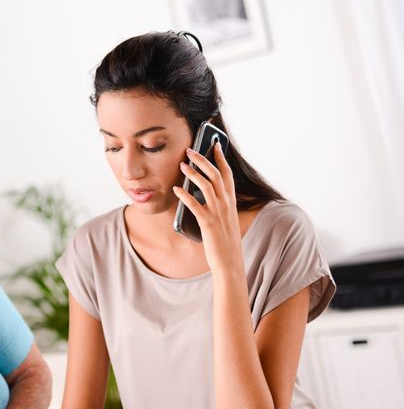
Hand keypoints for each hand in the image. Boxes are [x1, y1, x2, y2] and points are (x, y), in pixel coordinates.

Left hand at [173, 142, 242, 272]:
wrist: (230, 262)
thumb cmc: (225, 242)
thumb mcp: (225, 220)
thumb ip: (218, 206)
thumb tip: (204, 194)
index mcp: (231, 202)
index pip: (228, 175)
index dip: (221, 158)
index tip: (215, 145)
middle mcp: (226, 205)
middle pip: (216, 175)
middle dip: (203, 160)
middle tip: (191, 149)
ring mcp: (218, 213)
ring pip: (207, 187)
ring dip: (193, 174)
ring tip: (182, 165)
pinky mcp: (208, 224)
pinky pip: (196, 206)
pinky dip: (185, 196)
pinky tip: (176, 189)